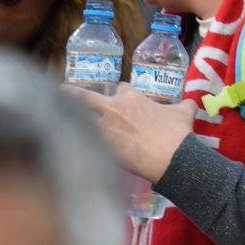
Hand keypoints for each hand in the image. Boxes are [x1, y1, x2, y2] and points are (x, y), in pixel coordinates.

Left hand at [66, 83, 195, 182]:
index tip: (117, 96)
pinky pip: (79, 143)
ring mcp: (103, 128)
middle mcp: (113, 109)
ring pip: (76, 119)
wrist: (171, 157)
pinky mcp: (99, 148)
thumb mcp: (185, 113)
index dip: (118, 93)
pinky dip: (73, 144)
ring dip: (67, 119)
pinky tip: (63, 148)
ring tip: (53, 120)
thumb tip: (191, 103)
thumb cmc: (177, 133)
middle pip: (84, 97)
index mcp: (132, 98)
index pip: (119, 88)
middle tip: (60, 93)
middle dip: (70, 94)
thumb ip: (184, 105)